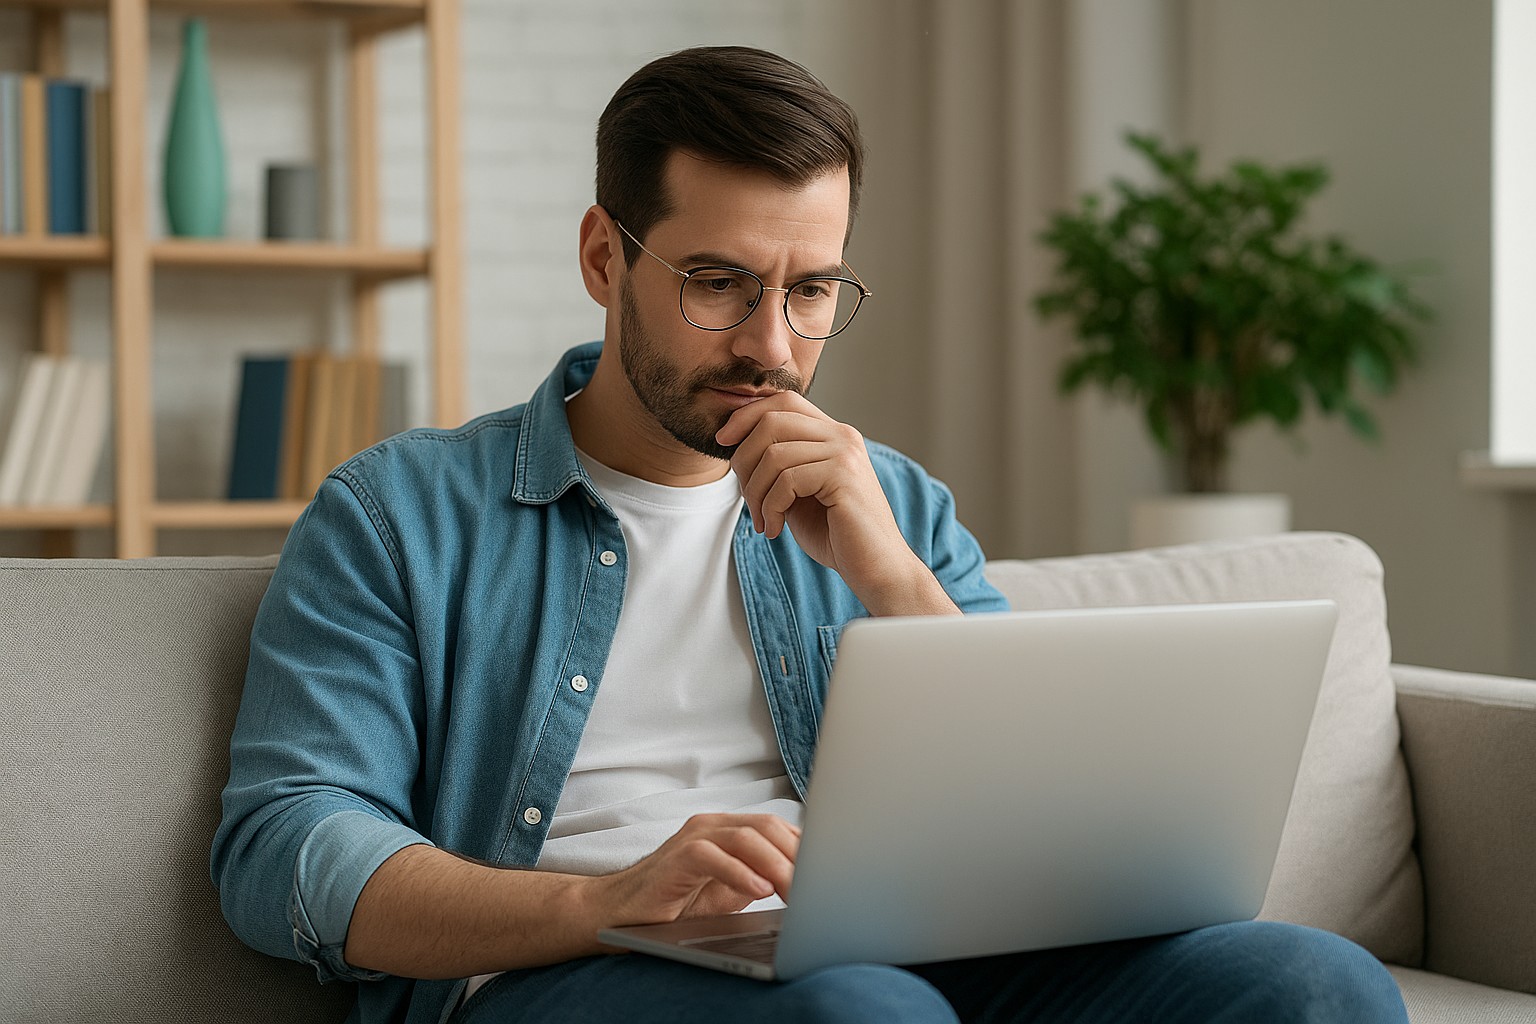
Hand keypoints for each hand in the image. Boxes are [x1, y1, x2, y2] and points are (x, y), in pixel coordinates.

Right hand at [600, 814, 800, 928]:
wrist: (622, 913)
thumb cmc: (679, 903)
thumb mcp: (732, 890)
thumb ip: (763, 879)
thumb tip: (807, 888)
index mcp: (730, 829)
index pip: (779, 828)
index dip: (807, 849)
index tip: (831, 874)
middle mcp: (714, 825)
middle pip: (768, 827)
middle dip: (798, 858)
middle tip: (818, 889)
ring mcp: (694, 837)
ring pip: (746, 836)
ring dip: (776, 864)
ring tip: (795, 893)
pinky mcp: (675, 857)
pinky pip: (712, 856)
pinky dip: (739, 871)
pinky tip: (759, 889)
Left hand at [715, 393, 958, 615]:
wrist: (877, 568)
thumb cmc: (837, 535)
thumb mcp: (799, 492)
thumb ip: (779, 465)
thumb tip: (736, 444)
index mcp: (833, 434)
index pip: (784, 400)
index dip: (747, 415)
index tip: (722, 441)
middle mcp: (842, 435)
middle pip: (772, 421)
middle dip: (744, 459)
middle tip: (746, 498)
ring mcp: (845, 453)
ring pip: (774, 454)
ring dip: (755, 493)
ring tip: (762, 521)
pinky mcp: (844, 475)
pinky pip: (787, 480)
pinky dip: (771, 507)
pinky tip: (775, 528)